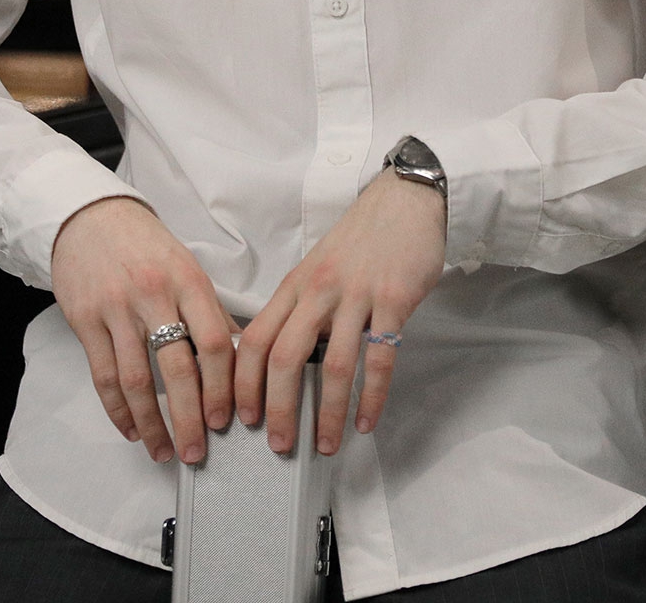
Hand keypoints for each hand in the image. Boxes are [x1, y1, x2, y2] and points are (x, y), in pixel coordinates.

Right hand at [50, 196, 235, 464]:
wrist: (90, 217)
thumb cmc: (147, 247)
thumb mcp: (187, 269)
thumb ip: (212, 313)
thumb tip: (244, 357)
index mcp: (189, 282)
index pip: (214, 343)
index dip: (223, 388)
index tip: (229, 420)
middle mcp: (154, 296)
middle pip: (177, 368)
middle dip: (190, 418)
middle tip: (199, 452)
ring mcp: (117, 309)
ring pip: (136, 380)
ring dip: (152, 424)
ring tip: (164, 452)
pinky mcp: (86, 320)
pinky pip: (104, 375)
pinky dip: (118, 410)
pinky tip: (131, 429)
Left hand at [236, 171, 445, 455]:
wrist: (405, 199)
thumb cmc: (361, 238)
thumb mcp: (318, 267)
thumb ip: (299, 308)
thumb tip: (279, 360)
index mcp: (295, 285)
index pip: (255, 339)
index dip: (243, 383)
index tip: (240, 418)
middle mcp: (319, 291)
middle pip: (285, 357)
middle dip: (278, 408)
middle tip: (278, 445)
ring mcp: (357, 295)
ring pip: (334, 365)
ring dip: (328, 412)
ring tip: (326, 445)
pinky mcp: (394, 299)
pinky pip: (380, 357)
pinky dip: (372, 395)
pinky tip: (366, 421)